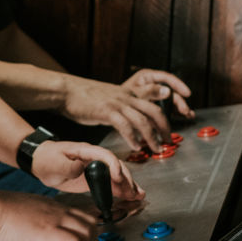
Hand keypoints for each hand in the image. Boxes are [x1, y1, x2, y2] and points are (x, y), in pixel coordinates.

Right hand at [0, 189, 100, 240]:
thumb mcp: (23, 212)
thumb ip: (35, 220)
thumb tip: (37, 232)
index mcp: (50, 206)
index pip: (81, 215)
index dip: (90, 233)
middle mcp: (56, 210)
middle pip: (90, 224)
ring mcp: (53, 219)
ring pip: (87, 233)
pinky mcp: (47, 232)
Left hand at [30, 141, 143, 203]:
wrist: (40, 162)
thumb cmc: (46, 159)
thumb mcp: (53, 163)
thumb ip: (67, 167)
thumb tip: (80, 169)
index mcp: (85, 151)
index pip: (104, 155)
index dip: (113, 166)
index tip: (118, 178)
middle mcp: (94, 158)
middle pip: (115, 165)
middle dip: (126, 178)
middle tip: (133, 192)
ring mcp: (96, 168)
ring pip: (117, 174)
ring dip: (128, 184)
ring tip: (138, 196)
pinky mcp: (94, 178)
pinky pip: (111, 183)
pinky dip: (122, 190)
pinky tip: (131, 196)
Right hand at [59, 69, 192, 151]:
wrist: (67, 90)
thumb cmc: (85, 97)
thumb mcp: (110, 97)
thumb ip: (123, 105)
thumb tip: (132, 120)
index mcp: (129, 93)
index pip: (155, 98)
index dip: (169, 109)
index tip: (174, 123)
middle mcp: (127, 96)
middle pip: (154, 111)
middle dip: (165, 128)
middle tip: (169, 142)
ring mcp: (117, 103)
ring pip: (142, 120)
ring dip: (152, 137)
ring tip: (156, 149)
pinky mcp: (106, 110)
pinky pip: (124, 125)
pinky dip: (133, 137)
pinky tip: (135, 147)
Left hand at [120, 69, 193, 122]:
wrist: (112, 109)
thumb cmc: (119, 98)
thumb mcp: (135, 93)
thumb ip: (149, 91)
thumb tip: (167, 90)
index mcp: (147, 77)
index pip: (167, 78)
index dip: (178, 84)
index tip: (186, 93)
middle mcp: (153, 84)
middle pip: (171, 91)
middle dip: (180, 101)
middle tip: (185, 111)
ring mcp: (154, 95)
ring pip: (171, 100)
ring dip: (180, 108)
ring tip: (187, 115)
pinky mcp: (155, 105)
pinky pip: (168, 108)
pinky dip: (175, 113)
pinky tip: (183, 117)